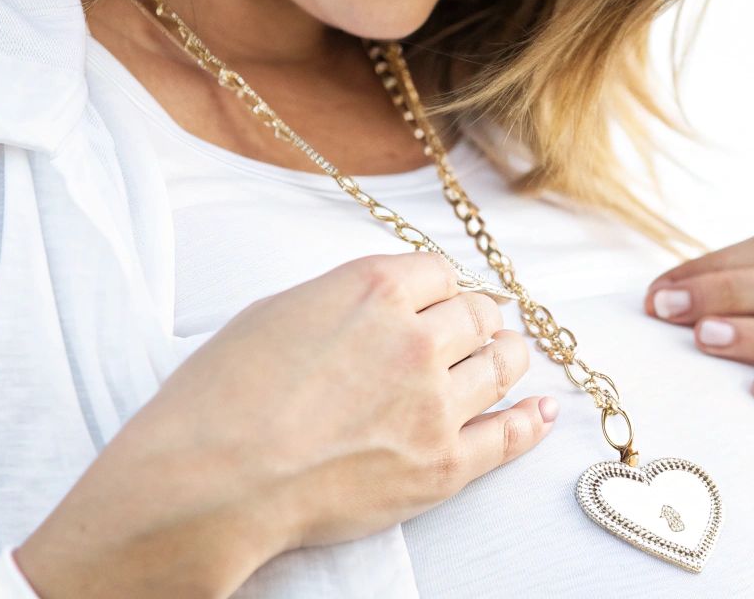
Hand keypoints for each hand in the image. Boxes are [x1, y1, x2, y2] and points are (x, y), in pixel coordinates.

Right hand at [16, 251, 558, 597]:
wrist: (210, 481)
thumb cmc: (221, 398)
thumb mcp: (277, 312)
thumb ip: (345, 299)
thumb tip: (384, 300)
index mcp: (376, 290)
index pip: (441, 272)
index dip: (441, 287)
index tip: (440, 299)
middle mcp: (419, 338)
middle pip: (479, 314)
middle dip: (478, 318)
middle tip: (480, 327)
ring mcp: (437, 403)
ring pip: (502, 364)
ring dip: (507, 357)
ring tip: (509, 356)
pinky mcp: (445, 464)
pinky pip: (509, 433)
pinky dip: (532, 420)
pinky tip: (543, 410)